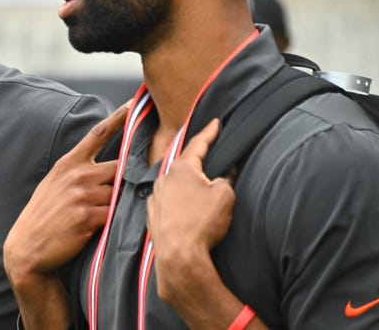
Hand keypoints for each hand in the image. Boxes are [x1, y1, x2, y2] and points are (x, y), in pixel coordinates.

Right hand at [4, 102, 127, 281]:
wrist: (28, 246)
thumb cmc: (45, 214)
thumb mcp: (55, 183)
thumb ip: (80, 172)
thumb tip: (110, 170)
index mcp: (69, 163)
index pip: (97, 134)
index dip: (117, 118)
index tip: (133, 105)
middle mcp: (77, 175)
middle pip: (120, 167)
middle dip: (128, 177)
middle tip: (133, 184)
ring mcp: (83, 195)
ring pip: (119, 193)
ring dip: (119, 203)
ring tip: (103, 214)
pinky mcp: (88, 217)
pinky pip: (114, 214)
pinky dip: (114, 220)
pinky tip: (100, 226)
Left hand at [146, 119, 234, 303]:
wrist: (179, 256)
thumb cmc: (202, 223)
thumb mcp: (224, 196)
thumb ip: (226, 179)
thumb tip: (224, 176)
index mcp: (181, 168)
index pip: (198, 144)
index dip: (209, 132)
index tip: (216, 122)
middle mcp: (164, 178)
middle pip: (185, 165)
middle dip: (198, 162)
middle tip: (210, 156)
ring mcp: (155, 197)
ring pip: (175, 185)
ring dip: (188, 185)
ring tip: (202, 191)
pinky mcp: (152, 215)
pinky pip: (169, 202)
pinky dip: (179, 202)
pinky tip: (188, 211)